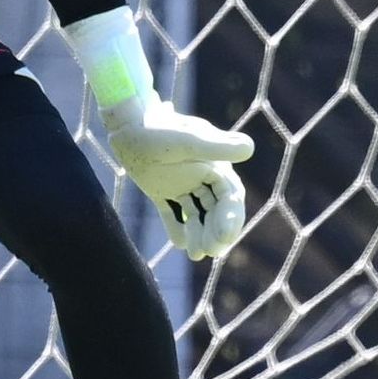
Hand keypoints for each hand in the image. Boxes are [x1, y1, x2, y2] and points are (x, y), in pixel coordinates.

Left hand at [99, 96, 255, 262]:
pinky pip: (172, 213)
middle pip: (216, 210)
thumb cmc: (159, 129)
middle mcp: (202, 176)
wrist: (128, 124)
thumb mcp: (189, 141)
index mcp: (215, 165)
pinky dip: (177, 228)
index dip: (231, 218)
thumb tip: (249, 149)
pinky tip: (179, 243)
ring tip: (194, 253)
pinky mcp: (162, 190)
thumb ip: (217, 148)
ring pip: (197, 214)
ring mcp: (182, 184)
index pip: (230, 198)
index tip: (224, 237)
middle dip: (216, 231)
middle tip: (210, 251)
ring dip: (199, 233)